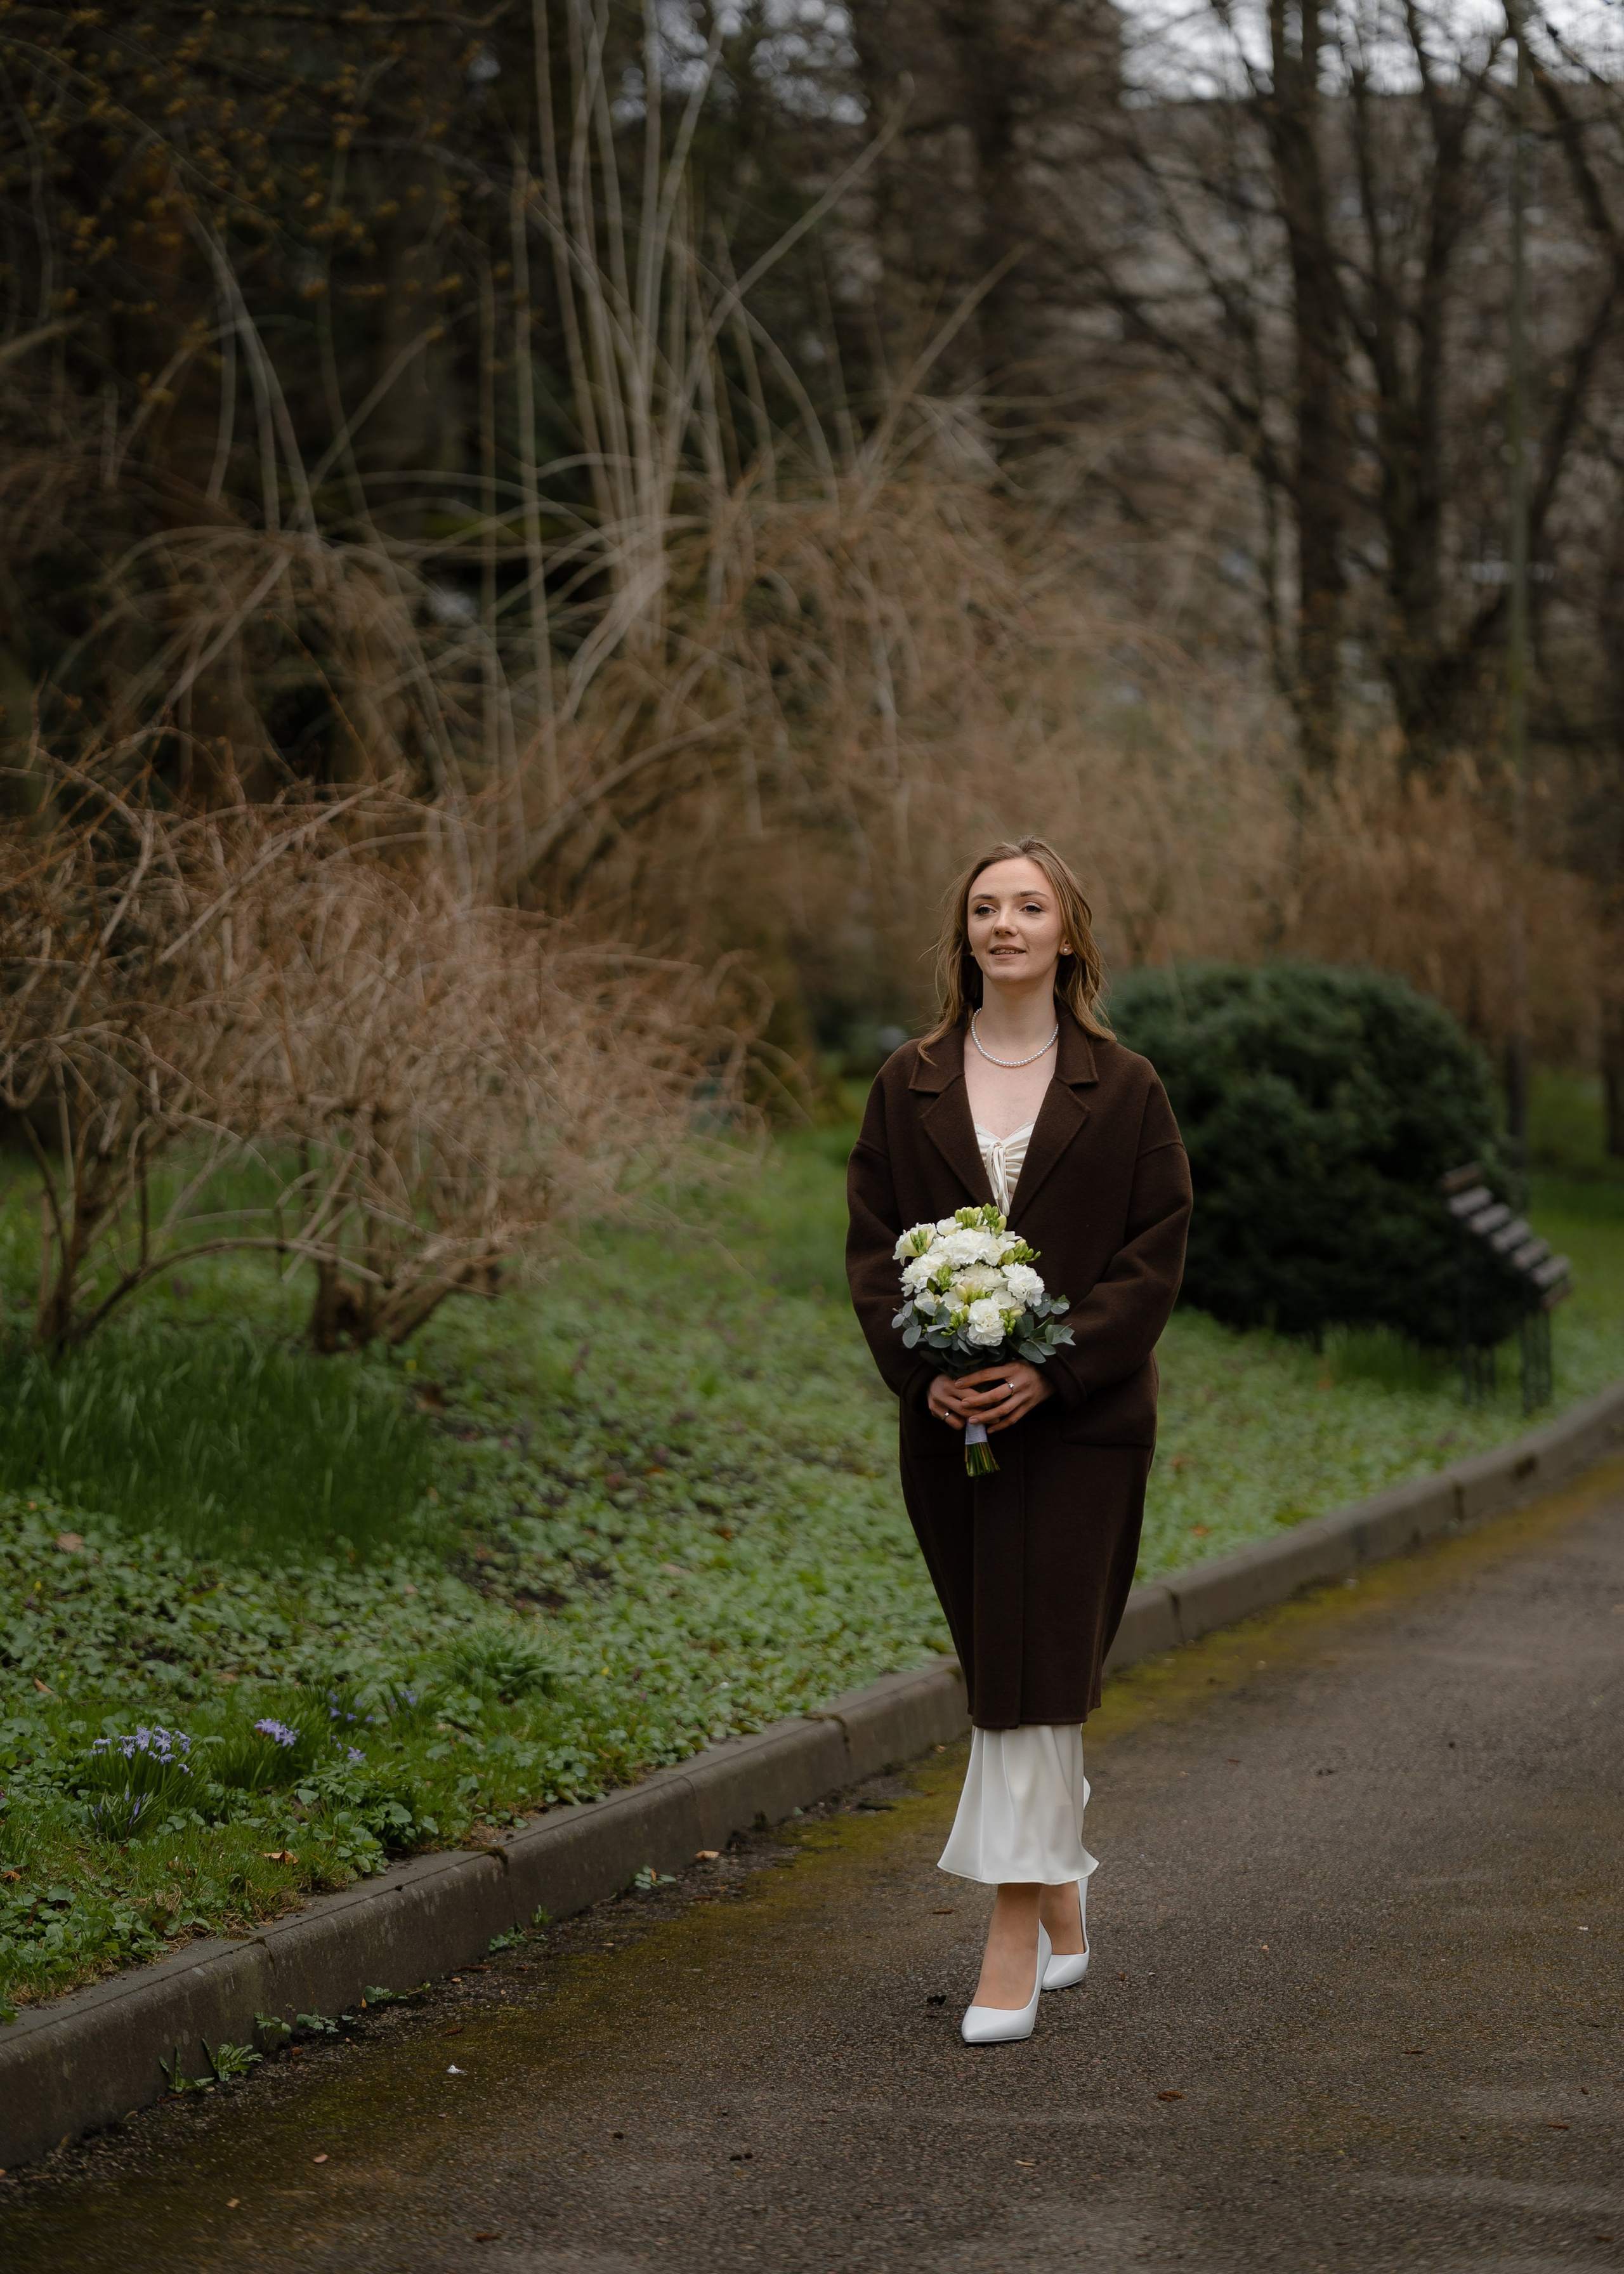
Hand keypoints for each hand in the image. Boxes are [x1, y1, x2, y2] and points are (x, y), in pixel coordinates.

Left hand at [927, 1361, 1053, 1435]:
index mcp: (1013, 1369)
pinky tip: (989, 1429)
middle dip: (977, 1401)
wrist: (1054, 1376)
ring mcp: (1025, 1397)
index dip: (972, 1379)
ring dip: (986, 1417)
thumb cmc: (1030, 1366)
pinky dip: (1001, 1425)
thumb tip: (975, 1374)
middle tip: (962, 1404)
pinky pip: (1013, 1419)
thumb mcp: (1015, 1361)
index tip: (957, 1383)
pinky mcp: (1029, 1407)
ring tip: (972, 1421)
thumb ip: (999, 1369)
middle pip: (995, 1394)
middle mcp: (1019, 1383)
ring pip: (1003, 1410)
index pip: (988, 1374)